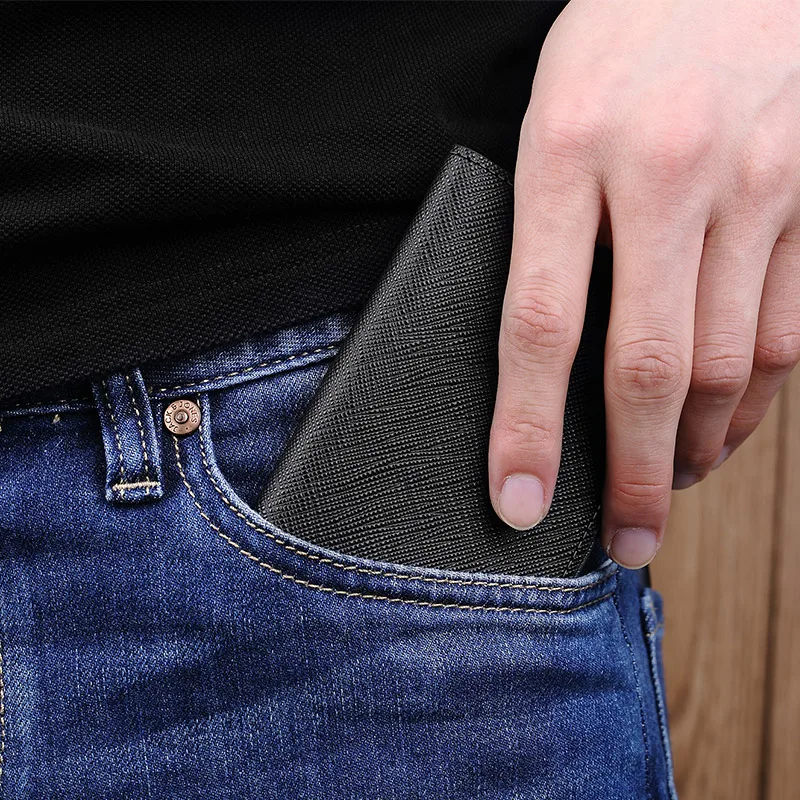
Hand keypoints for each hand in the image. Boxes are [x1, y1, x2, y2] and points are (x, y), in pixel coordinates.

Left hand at [488, 0, 799, 568]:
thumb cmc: (622, 40)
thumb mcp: (553, 120)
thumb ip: (549, 235)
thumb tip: (545, 360)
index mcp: (566, 152)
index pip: (539, 325)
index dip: (525, 430)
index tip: (519, 501)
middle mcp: (666, 173)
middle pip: (648, 367)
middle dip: (632, 473)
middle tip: (622, 540)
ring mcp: (756, 183)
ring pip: (729, 362)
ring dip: (695, 445)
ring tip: (666, 484)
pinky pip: (789, 329)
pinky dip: (755, 400)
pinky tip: (725, 426)